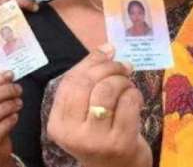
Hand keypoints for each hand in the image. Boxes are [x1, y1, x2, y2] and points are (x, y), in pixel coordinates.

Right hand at [47, 45, 150, 166]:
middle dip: (109, 67)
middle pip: (88, 83)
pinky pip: (128, 103)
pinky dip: (134, 93)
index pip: (70, 82)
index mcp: (58, 124)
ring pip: (107, 90)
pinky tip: (134, 98)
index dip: (90, 62)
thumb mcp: (84, 110)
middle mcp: (73, 134)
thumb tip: (106, 48)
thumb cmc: (100, 135)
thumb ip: (89, 79)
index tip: (108, 53)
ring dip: (122, 80)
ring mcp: (97, 140)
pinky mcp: (121, 143)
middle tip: (123, 66)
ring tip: (128, 84)